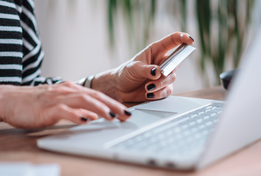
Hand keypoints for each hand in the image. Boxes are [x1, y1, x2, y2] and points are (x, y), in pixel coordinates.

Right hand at [0, 82, 130, 128]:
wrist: (12, 100)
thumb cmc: (38, 103)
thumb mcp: (62, 104)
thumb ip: (78, 109)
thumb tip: (95, 116)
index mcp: (73, 90)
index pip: (98, 96)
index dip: (113, 103)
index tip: (126, 111)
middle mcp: (68, 91)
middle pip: (96, 96)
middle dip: (113, 105)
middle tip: (127, 114)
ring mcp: (58, 98)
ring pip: (84, 101)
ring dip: (100, 108)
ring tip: (113, 117)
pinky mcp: (47, 108)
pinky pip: (65, 111)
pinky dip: (77, 115)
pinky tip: (87, 120)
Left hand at [92, 32, 193, 101]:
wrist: (120, 88)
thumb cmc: (126, 73)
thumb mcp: (133, 68)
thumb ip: (146, 69)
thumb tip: (158, 72)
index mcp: (156, 50)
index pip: (173, 41)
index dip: (183, 38)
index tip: (190, 40)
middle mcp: (162, 62)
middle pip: (177, 62)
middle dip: (171, 68)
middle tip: (161, 73)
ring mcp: (163, 76)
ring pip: (171, 78)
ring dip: (161, 83)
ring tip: (147, 87)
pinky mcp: (162, 88)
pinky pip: (167, 91)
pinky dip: (159, 93)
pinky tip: (149, 94)